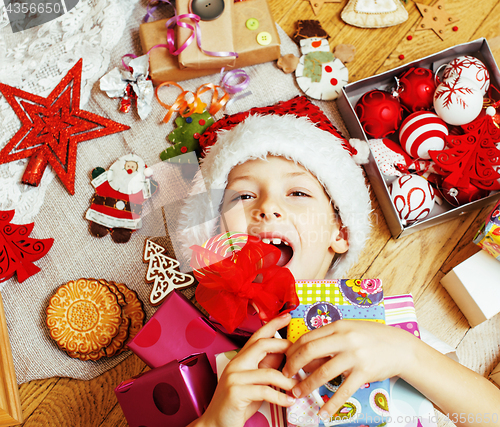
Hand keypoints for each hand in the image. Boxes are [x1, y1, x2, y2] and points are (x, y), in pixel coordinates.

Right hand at [192, 313, 297, 426]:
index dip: (272, 325)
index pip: (257, 336)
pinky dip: (281, 397)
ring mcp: (234, 377)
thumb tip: (283, 355)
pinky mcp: (236, 392)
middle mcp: (236, 364)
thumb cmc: (237, 405)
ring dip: (288, 382)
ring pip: (268, 372)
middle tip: (300, 356)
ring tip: (298, 389)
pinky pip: (265, 391)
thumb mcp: (254, 383)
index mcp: (240, 359)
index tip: (286, 316)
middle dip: (284, 347)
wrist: (216, 424)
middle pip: (262, 345)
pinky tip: (289, 401)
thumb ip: (266, 367)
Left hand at [282, 320, 414, 418]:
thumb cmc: (371, 337)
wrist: (400, 347)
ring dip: (306, 385)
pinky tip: (323, 412)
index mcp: (338, 326)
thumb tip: (305, 353)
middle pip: (309, 351)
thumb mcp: (349, 330)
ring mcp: (355, 356)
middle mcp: (345, 339)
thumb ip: (329, 338)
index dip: (292, 350)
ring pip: (323, 372)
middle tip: (285, 376)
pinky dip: (331, 403)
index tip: (285, 359)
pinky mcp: (364, 373)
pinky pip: (344, 391)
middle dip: (293, 365)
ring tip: (297, 393)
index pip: (307, 337)